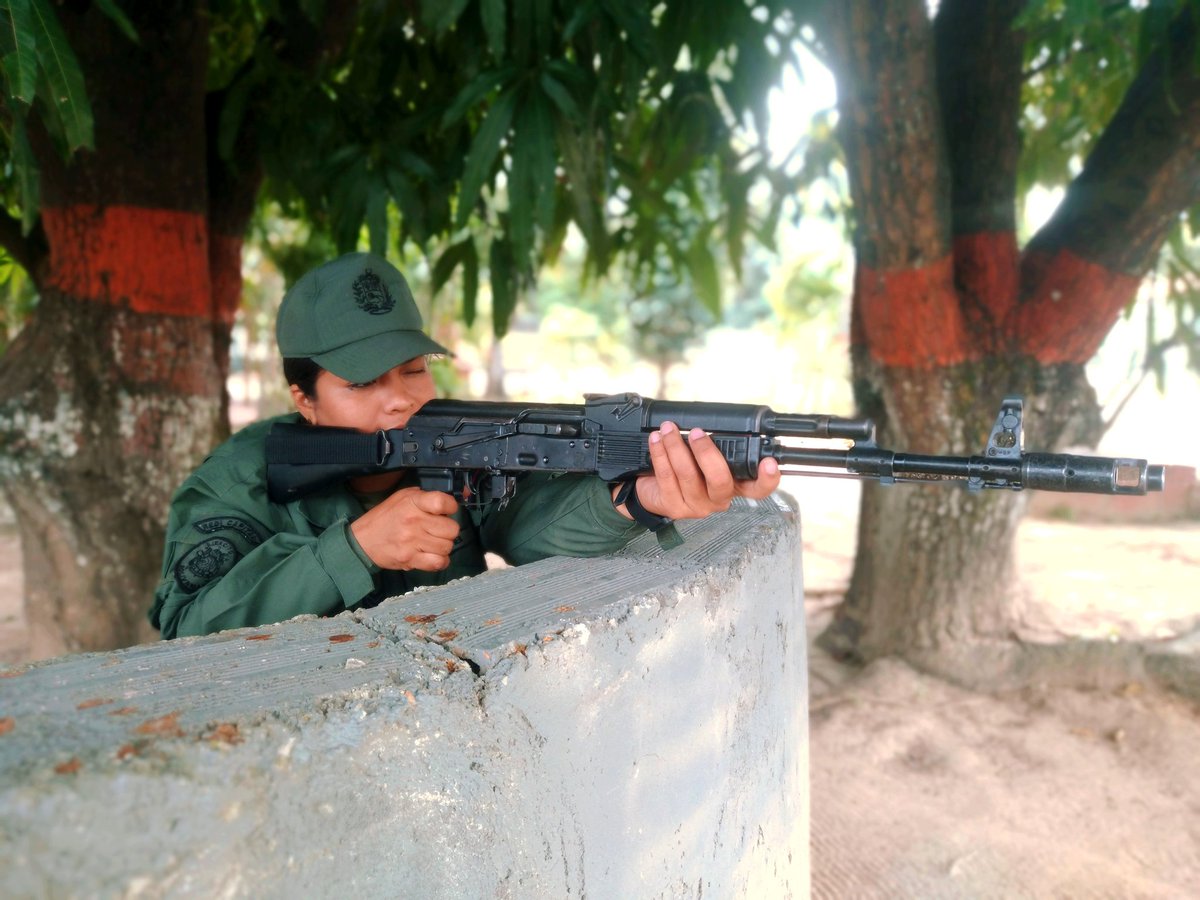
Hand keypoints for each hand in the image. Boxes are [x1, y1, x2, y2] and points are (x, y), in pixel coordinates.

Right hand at [350, 486, 459, 570]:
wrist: (362, 541)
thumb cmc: (385, 517)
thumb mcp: (402, 497)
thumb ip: (425, 497)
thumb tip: (447, 504)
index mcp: (412, 502)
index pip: (442, 502)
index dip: (451, 507)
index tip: (447, 511)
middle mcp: (413, 521)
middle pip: (451, 529)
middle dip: (448, 530)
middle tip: (437, 530)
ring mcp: (412, 542)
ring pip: (447, 547)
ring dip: (443, 546)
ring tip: (432, 543)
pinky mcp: (410, 559)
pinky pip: (439, 562)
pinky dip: (440, 561)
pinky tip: (433, 556)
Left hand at [616, 421, 781, 521]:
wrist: (652, 491)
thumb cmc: (684, 467)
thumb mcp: (703, 457)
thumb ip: (715, 445)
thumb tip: (711, 421)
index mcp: (734, 485)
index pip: (758, 488)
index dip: (768, 479)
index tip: (770, 463)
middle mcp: (719, 499)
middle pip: (720, 481)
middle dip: (706, 452)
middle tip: (696, 433)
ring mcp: (697, 506)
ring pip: (688, 475)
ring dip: (676, 446)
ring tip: (668, 428)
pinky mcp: (674, 507)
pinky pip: (667, 476)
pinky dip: (660, 453)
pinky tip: (656, 440)